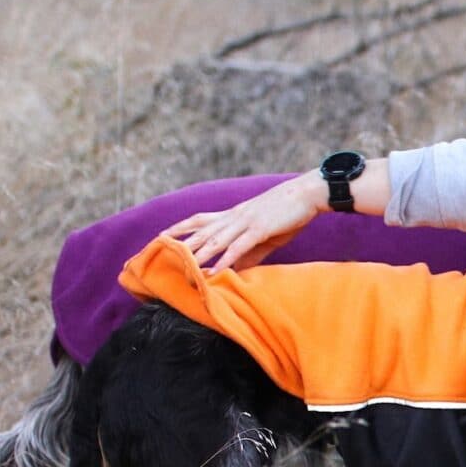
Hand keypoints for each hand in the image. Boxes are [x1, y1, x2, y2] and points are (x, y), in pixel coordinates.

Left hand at [163, 170, 325, 270]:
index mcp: (233, 215)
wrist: (306, 194)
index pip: (199, 220)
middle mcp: (233, 217)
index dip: (179, 227)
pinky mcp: (259, 230)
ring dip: (198, 256)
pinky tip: (215, 271)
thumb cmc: (286, 214)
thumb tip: (234, 271)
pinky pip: (238, 247)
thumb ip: (248, 254)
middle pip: (200, 231)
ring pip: (215, 241)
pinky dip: (225, 260)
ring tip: (182, 270)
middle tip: (159, 255)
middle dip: (180, 244)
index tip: (161, 236)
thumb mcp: (264, 235)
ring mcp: (245, 222)